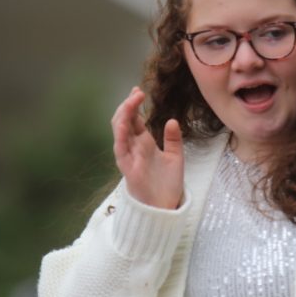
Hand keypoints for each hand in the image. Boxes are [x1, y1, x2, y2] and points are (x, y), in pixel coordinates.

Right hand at [112, 87, 183, 209]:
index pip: (135, 119)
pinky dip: (120, 134)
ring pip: (119, 131)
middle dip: (128, 105)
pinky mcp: (127, 167)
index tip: (138, 91)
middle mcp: (134, 147)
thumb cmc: (169, 184)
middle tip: (136, 92)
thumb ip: (173, 140)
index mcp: (144, 143)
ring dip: (124, 114)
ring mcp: (129, 156)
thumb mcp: (176, 157)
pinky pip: (120, 148)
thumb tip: (172, 120)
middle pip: (125, 121)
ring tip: (132, 100)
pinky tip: (124, 122)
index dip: (134, 105)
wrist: (166, 206)